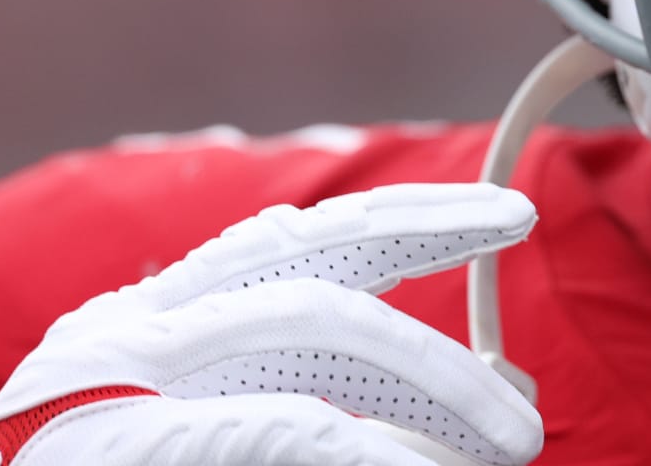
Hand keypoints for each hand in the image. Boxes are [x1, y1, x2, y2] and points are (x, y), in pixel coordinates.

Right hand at [0, 184, 541, 464]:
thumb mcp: (221, 428)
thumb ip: (332, 405)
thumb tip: (489, 402)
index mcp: (169, 317)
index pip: (308, 236)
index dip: (414, 213)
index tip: (506, 209)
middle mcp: (145, 323)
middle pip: (317, 254)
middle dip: (438, 260)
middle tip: (533, 333)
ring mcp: (120, 370)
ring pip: (313, 324)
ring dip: (430, 381)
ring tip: (513, 438)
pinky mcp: (117, 434)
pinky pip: (274, 424)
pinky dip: (368, 449)